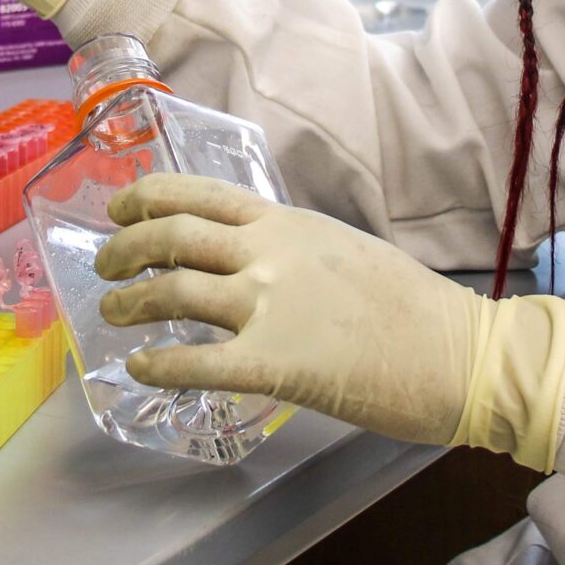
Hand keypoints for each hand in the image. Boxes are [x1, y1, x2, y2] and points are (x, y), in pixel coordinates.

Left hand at [96, 176, 564, 465]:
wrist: (459, 352)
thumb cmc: (412, 307)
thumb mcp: (343, 249)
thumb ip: (291, 248)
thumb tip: (248, 258)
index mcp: (288, 222)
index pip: (198, 193)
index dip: (146, 197)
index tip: (119, 208)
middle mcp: (269, 254)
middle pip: (172, 235)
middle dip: (125, 248)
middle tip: (105, 265)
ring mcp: (269, 306)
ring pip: (173, 292)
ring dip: (131, 302)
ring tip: (114, 313)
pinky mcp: (273, 363)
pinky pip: (196, 363)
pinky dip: (158, 366)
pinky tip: (141, 371)